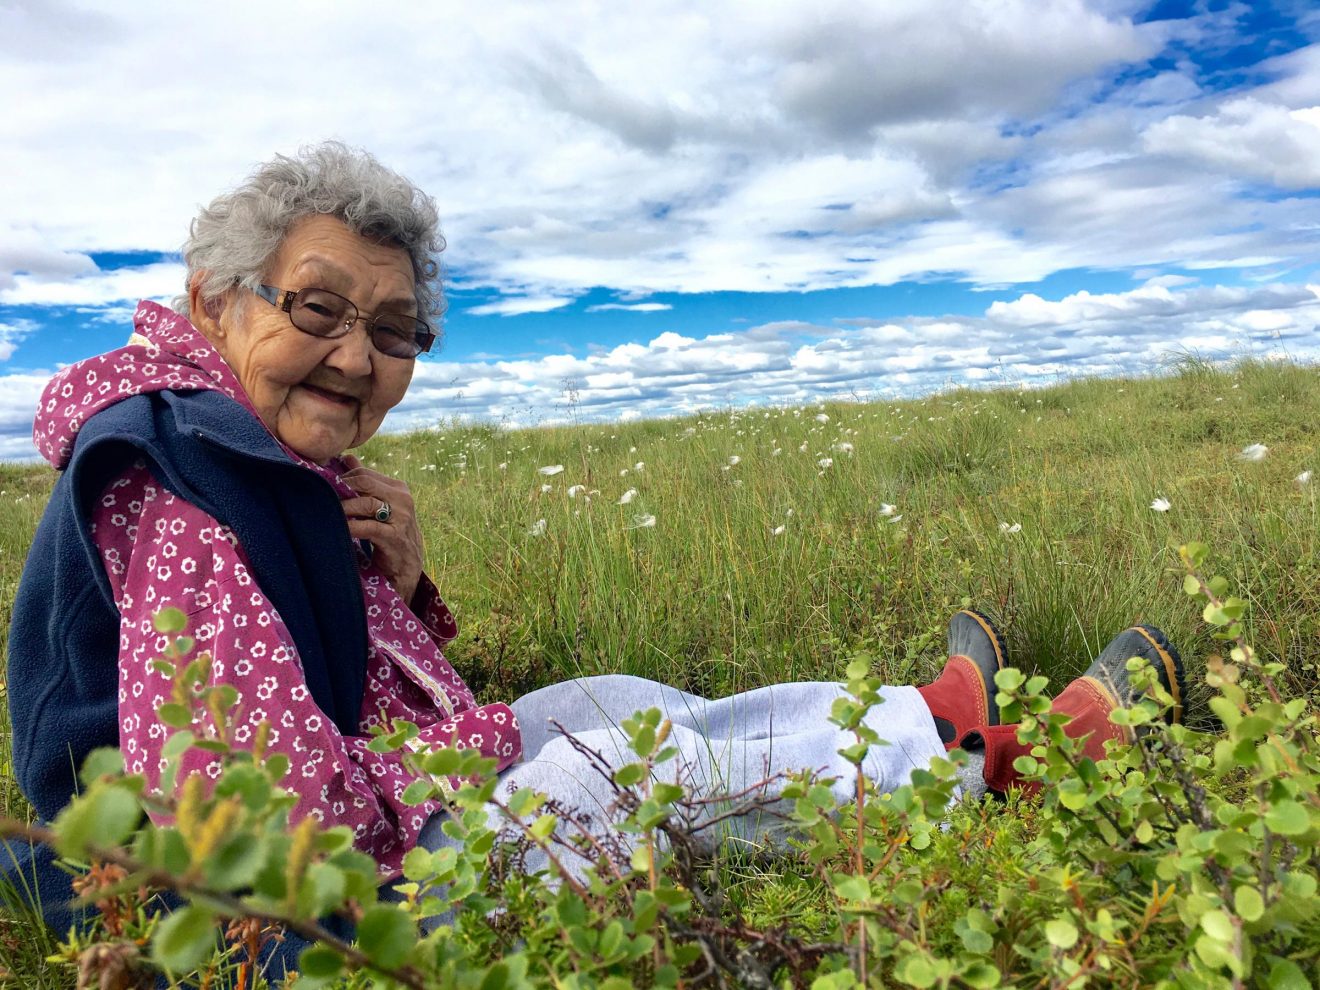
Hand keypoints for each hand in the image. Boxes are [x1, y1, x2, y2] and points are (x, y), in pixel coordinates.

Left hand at [338, 453, 423, 604]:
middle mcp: (403, 499)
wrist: (408, 565)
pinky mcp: (394, 536)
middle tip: (321, 495)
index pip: (365, 473)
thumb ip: (366, 482)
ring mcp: (401, 518)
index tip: (325, 485)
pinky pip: (368, 527)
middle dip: (341, 488)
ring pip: (366, 503)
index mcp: (398, 488)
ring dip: (344, 507)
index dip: (343, 478)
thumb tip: (346, 458)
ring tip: (327, 511)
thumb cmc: (390, 532)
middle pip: (365, 483)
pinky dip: (351, 526)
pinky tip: (340, 528)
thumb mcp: (381, 505)